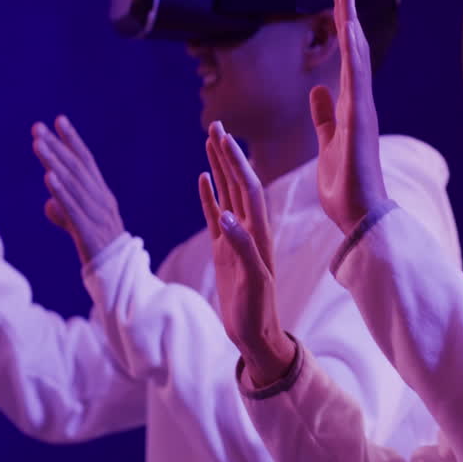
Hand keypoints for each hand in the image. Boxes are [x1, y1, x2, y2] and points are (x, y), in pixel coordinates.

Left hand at [30, 115, 124, 264]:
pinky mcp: (89, 231)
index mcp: (102, 195)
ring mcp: (97, 214)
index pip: (87, 162)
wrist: (118, 276)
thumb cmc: (99, 250)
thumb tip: (49, 204)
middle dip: (56, 145)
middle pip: (77, 167)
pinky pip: (73, 208)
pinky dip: (61, 191)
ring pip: (73, 183)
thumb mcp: (81, 226)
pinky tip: (48, 177)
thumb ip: (66, 213)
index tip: (59, 120)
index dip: (73, 140)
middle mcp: (102, 200)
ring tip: (37, 145)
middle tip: (37, 128)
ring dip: (54, 161)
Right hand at [199, 121, 294, 386]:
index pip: (248, 189)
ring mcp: (236, 239)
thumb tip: (226, 216)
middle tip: (216, 125)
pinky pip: (216, 215)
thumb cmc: (258, 312)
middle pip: (238, 183)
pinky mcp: (225, 251)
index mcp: (259, 234)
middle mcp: (249, 230)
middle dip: (228, 154)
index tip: (225, 138)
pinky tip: (204, 179)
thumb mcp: (253, 282)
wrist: (257, 336)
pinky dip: (209, 195)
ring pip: (226, 194)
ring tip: (210, 142)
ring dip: (219, 167)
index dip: (237, 163)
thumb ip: (242, 248)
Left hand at [309, 0, 389, 234]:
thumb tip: (317, 91)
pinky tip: (350, 31)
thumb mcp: (328, 143)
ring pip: (356, 59)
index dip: (342, 32)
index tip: (338, 4)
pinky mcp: (359, 122)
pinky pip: (356, 81)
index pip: (345, 62)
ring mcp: (362, 111)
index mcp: (351, 110)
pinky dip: (353, 54)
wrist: (359, 217)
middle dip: (347, 18)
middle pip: (354, 52)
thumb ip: (325, 117)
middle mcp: (360, 105)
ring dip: (351, 26)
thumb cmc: (345, 188)